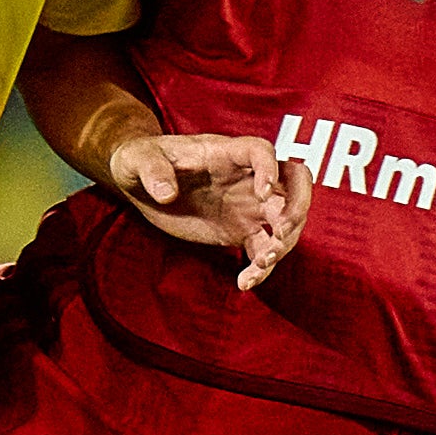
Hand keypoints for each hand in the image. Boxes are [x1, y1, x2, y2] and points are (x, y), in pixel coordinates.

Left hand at [107, 132, 316, 291]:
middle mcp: (246, 177)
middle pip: (293, 183)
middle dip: (297, 208)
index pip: (262, 151)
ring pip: (285, 221)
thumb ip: (152, 171)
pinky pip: (263, 249)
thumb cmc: (141, 159)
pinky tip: (245, 283)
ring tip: (259, 266)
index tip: (263, 194)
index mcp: (225, 152)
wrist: (140, 184)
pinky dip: (261, 268)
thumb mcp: (138, 158)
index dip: (270, 170)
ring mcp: (248, 205)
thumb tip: (166, 194)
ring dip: (282, 245)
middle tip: (281, 233)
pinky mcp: (241, 231)